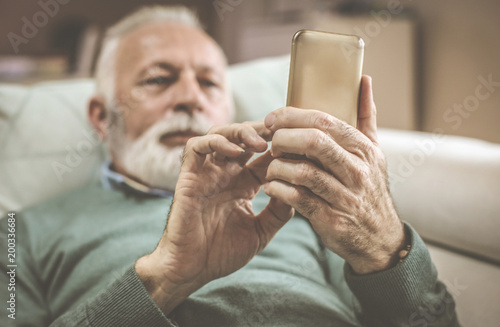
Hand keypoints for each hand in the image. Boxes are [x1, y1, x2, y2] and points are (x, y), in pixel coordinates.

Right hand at [136, 122, 292, 312]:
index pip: (264, 155)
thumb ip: (279, 212)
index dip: (281, 147)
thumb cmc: (222, 253)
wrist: (192, 270)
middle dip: (263, 130)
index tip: (299, 144)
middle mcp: (226, 173)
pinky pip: (197, 147)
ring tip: (261, 143)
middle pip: (244, 137)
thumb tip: (299, 189)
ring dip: (241, 132)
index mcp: (243, 184)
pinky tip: (235, 152)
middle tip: (282, 131)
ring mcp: (206, 173)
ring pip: (221, 133)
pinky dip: (216, 142)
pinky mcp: (188, 176)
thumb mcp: (261, 231)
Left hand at [262, 75, 404, 274]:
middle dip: (283, 138)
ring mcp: (345, 196)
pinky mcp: (331, 219)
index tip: (272, 119)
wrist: (380, 238)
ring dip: (278, 166)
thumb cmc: (369, 188)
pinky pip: (298, 199)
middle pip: (313, 142)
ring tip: (270, 166)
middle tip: (270, 142)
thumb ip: (366, 117)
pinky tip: (272, 187)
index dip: (292, 116)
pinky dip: (279, 190)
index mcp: (363, 149)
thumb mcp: (374, 152)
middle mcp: (357, 171)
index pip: (324, 122)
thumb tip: (364, 80)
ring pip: (303, 172)